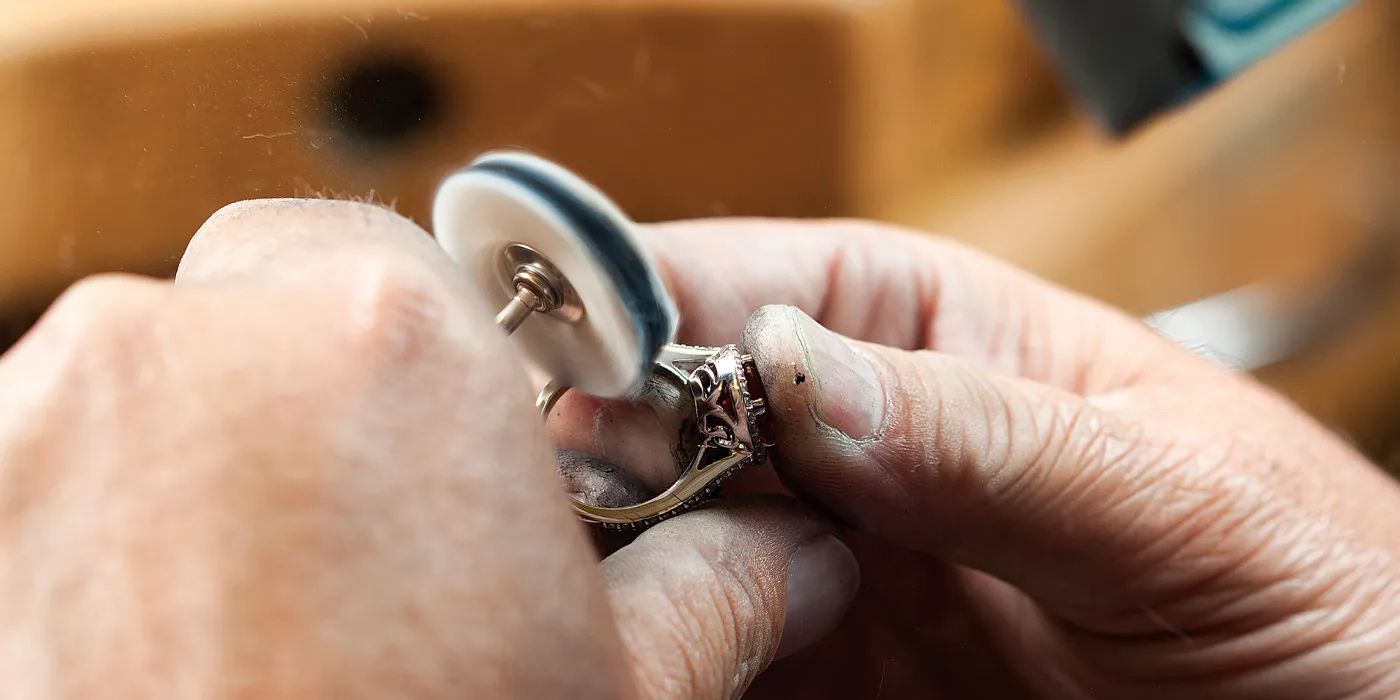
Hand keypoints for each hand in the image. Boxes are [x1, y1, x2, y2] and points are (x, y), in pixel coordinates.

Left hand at [0, 200, 859, 698]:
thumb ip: (712, 588)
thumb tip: (791, 554)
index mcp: (387, 347)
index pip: (408, 265)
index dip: (436, 362)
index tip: (446, 442)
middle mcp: (185, 345)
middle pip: (262, 311)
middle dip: (315, 400)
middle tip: (362, 543)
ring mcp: (34, 422)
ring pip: (145, 386)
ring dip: (201, 468)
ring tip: (257, 619)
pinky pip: (42, 466)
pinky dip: (92, 528)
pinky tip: (156, 644)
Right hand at [560, 218, 1399, 697]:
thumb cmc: (1333, 605)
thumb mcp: (1190, 503)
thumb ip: (1000, 439)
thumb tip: (804, 372)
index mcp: (945, 342)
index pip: (756, 285)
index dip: (651, 303)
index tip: (585, 359)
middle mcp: (866, 452)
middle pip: (673, 419)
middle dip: (610, 446)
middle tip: (574, 497)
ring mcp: (835, 578)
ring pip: (668, 545)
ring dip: (624, 562)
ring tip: (616, 593)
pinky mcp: (826, 688)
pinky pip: (709, 662)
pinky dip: (663, 660)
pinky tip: (653, 664)